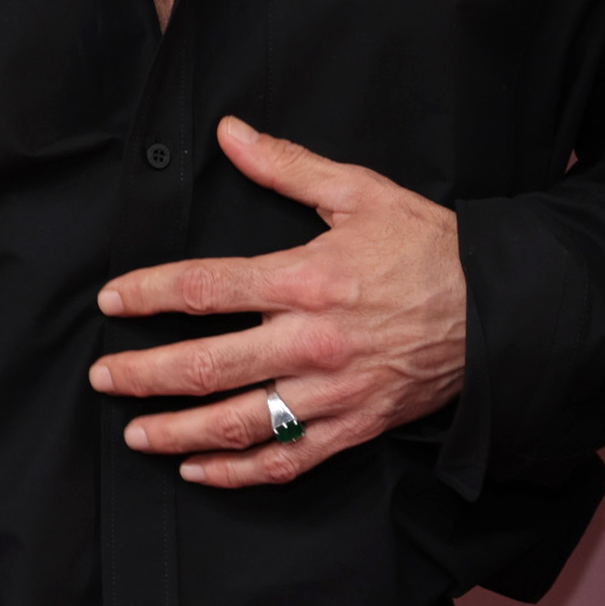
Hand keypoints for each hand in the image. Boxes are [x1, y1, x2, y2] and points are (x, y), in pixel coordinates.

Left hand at [89, 118, 467, 488]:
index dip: (147, 295)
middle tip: (102, 379)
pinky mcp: (355, 427)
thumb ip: (286, 165)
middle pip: (206, 366)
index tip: (110, 302)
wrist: (502, 307)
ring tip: (135, 435)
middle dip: (144, 375)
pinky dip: (238, 471)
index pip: (204, 288)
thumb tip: (229, 133)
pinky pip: (286, 460)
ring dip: (178, 432)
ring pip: (239, 422)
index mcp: (305, 278)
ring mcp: (332, 393)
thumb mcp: (359, 192)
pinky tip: (199, 471)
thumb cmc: (430, 246)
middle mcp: (311, 342)